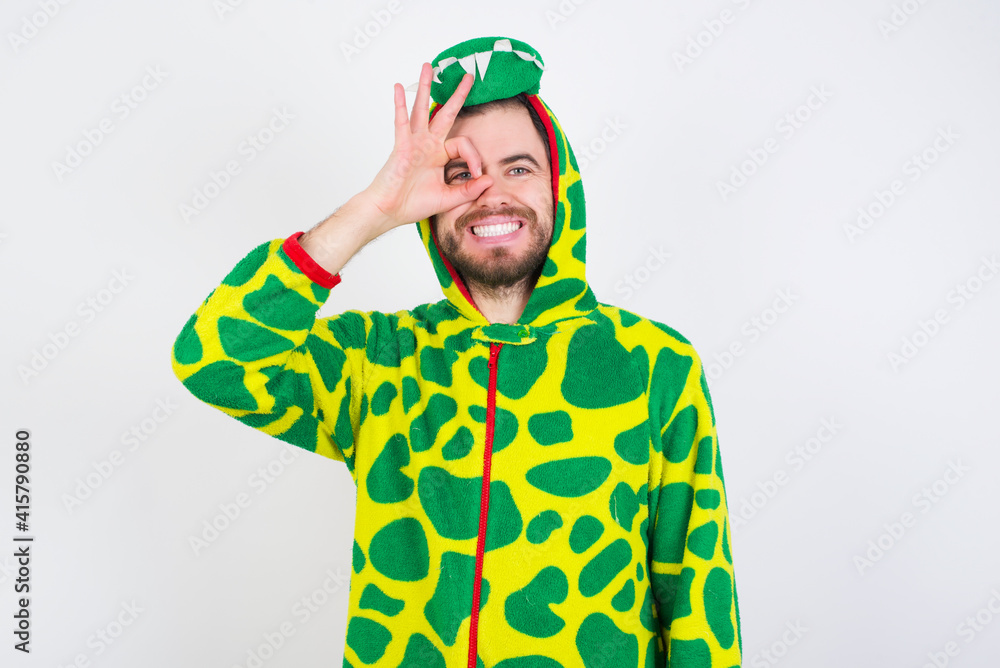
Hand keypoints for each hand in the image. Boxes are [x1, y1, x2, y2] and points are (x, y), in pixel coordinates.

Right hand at [363, 62, 493, 232]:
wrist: (390, 211)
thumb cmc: (413, 204)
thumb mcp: (449, 199)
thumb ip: (469, 190)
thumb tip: (489, 180)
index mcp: (438, 155)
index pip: (463, 144)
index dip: (475, 157)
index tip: (478, 174)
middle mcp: (427, 145)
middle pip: (445, 114)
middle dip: (457, 95)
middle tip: (468, 76)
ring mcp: (414, 142)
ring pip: (421, 109)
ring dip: (426, 87)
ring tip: (428, 66)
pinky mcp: (401, 145)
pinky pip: (401, 121)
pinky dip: (400, 104)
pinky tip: (400, 88)